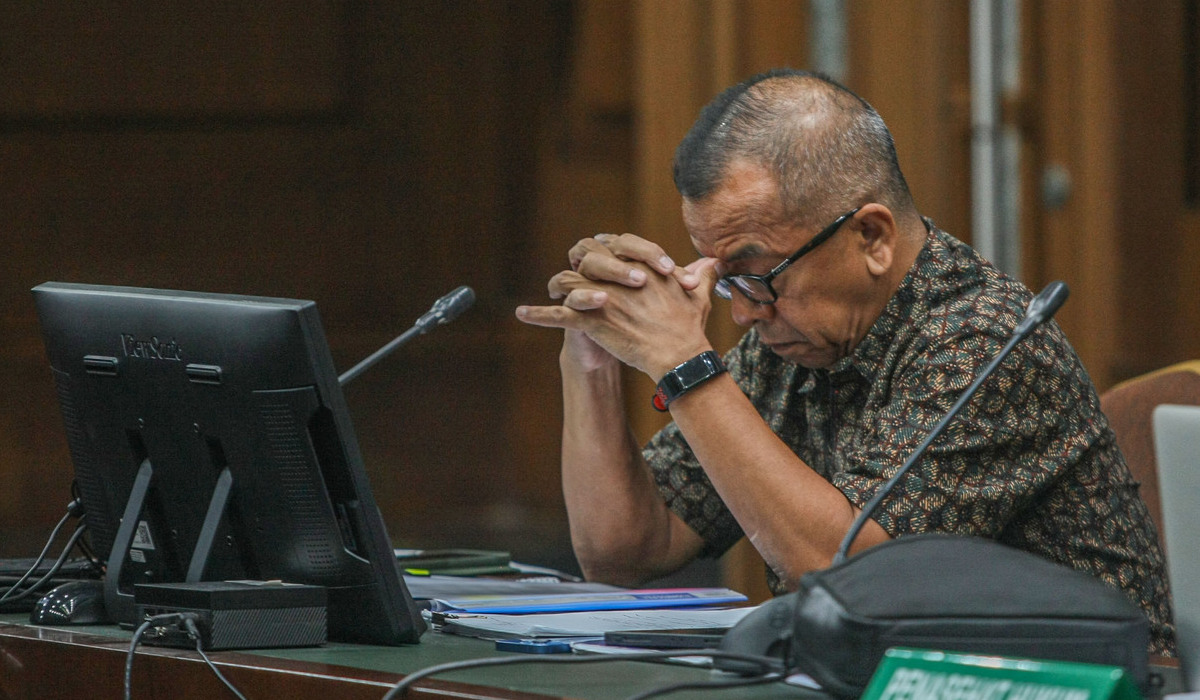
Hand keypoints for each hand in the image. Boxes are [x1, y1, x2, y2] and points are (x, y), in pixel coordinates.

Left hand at [517, 237, 720, 379]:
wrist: (677, 354)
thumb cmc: (688, 326)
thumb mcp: (698, 294)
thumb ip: (701, 274)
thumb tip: (712, 262)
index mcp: (638, 265)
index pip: (614, 245)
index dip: (606, 253)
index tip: (602, 261)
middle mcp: (616, 275)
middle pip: (584, 254)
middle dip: (578, 262)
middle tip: (575, 274)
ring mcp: (601, 296)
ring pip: (567, 280)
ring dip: (557, 287)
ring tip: (550, 295)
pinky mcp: (590, 320)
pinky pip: (556, 314)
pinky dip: (537, 314)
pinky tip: (521, 313)